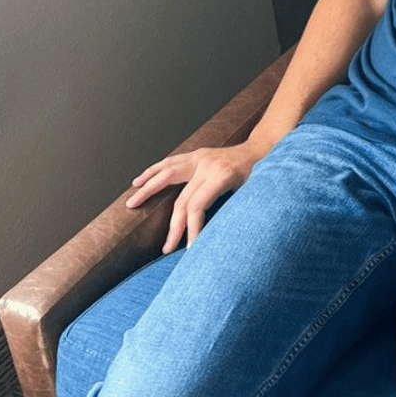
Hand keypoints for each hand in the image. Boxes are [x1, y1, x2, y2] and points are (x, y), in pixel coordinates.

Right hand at [126, 140, 265, 252]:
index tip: (189, 250)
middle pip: (182, 199)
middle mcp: (207, 165)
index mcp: (222, 175)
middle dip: (174, 227)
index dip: (191, 230)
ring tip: (132, 202)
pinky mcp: (198, 154)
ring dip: (148, 188)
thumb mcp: (252, 194)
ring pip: (167, 173)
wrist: (263, 147)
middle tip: (165, 248)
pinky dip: (154, 170)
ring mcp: (201, 157)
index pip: (197, 207)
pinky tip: (140, 180)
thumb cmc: (260, 173)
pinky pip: (171, 162)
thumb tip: (219, 239)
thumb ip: (233, 212)